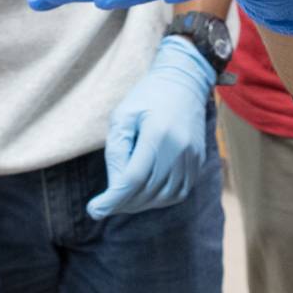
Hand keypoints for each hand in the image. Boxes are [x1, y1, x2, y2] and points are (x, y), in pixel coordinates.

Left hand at [88, 36, 214, 219]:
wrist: (184, 82)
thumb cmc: (147, 97)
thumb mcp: (122, 115)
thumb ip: (116, 150)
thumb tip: (115, 186)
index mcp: (157, 133)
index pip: (134, 178)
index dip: (113, 199)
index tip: (94, 210)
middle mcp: (179, 148)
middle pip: (148, 190)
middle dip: (123, 203)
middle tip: (105, 205)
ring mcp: (192, 157)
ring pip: (164, 197)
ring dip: (140, 204)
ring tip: (123, 199)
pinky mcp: (198, 161)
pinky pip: (179, 192)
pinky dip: (159, 199)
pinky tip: (145, 193)